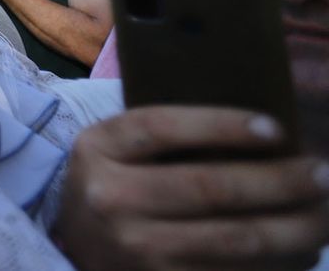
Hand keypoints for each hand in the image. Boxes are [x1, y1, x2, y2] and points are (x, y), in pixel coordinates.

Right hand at [54, 105, 328, 270]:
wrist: (78, 247)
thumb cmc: (114, 183)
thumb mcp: (116, 148)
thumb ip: (166, 135)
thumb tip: (264, 131)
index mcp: (99, 149)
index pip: (163, 128)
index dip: (222, 126)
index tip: (277, 129)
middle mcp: (112, 200)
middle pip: (210, 187)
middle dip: (279, 181)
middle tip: (322, 174)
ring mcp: (135, 251)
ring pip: (233, 240)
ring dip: (293, 229)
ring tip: (323, 215)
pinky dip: (277, 266)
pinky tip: (300, 252)